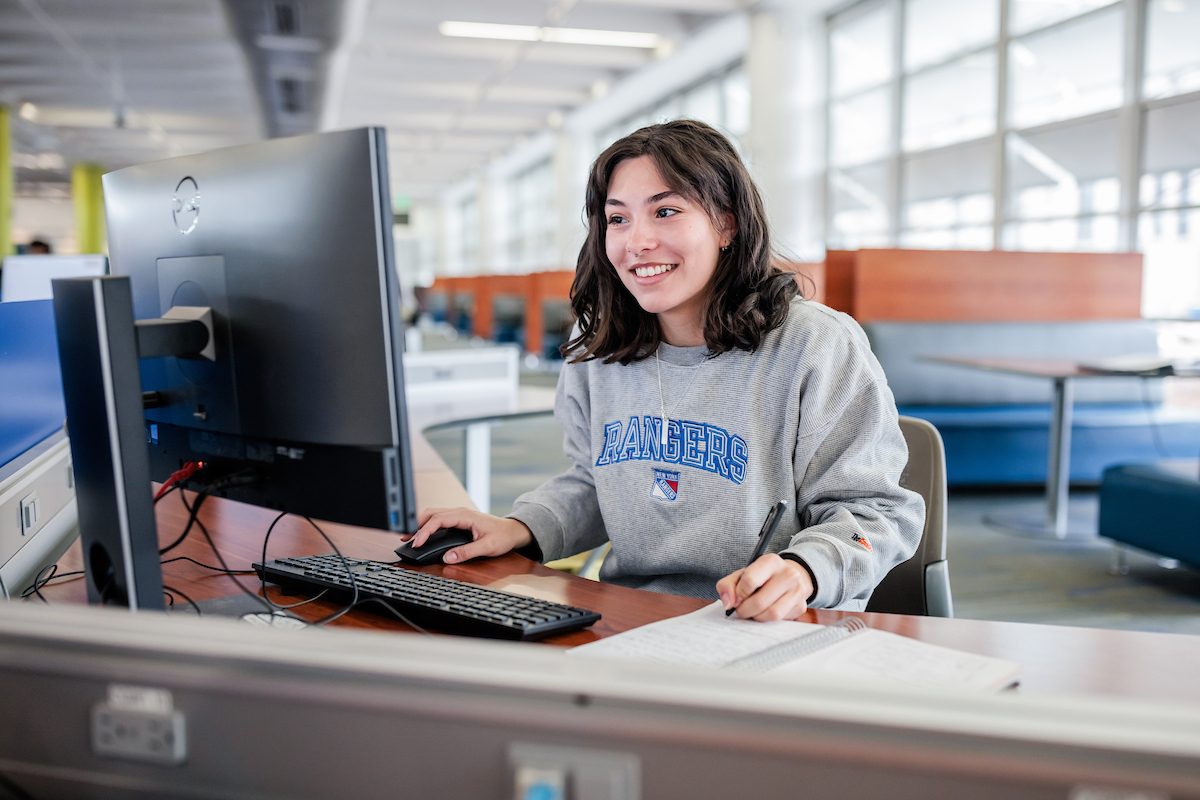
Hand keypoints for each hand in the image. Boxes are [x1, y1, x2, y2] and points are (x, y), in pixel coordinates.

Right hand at [404, 507, 532, 564]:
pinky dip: (428, 526)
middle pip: (431, 513)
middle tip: (406, 539)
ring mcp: (459, 515)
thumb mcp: (487, 547)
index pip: (438, 520)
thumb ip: (467, 552)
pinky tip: (423, 535)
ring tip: (410, 538)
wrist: (512, 531)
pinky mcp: (458, 520)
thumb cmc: (502, 537)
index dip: (425, 531)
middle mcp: (460, 512)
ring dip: (420, 524)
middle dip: (416, 525)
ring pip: (433, 515)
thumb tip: (448, 557)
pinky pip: (439, 519)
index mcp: (465, 516)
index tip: (417, 543)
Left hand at [716, 554, 813, 621]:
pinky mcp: (801, 606)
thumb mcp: (742, 574)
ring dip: (757, 618)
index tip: (736, 598)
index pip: (750, 581)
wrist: (789, 576)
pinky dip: (768, 620)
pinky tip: (765, 612)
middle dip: (745, 611)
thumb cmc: (761, 577)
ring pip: (772, 614)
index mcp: (770, 561)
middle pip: (760, 602)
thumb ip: (727, 585)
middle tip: (741, 610)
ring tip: (752, 612)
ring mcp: (798, 590)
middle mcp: (788, 574)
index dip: (738, 594)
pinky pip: (780, 621)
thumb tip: (728, 604)